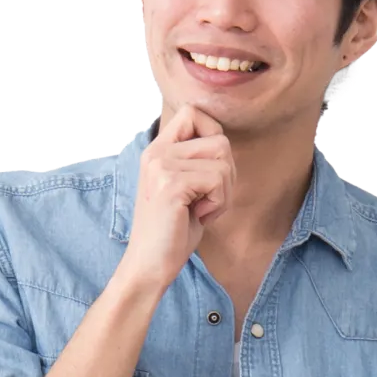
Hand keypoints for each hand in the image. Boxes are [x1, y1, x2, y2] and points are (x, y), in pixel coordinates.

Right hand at [119, 104, 235, 292]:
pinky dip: (219, 203)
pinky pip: (218, 179)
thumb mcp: (187, 187)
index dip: (214, 136)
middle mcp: (157, 152)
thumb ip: (199, 160)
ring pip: (223, 160)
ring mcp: (162, 166)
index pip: (193, 112)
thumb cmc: (173, 231)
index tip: (209, 170)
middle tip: (208, 199)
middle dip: (227, 173)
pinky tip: (198, 216)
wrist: (150, 265)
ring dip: (224, 191)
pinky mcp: (171, 184)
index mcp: (158, 150)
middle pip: (219, 139)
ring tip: (201, 209)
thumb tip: (224, 141)